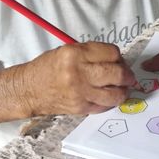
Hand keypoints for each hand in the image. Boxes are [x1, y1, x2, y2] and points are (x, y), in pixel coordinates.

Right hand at [17, 42, 135, 115]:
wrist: (29, 89)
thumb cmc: (48, 68)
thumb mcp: (68, 51)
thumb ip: (92, 53)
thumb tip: (118, 60)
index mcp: (75, 53)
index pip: (112, 52)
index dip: (119, 56)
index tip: (119, 60)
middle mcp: (78, 72)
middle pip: (117, 73)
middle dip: (127, 74)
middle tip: (129, 76)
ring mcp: (80, 92)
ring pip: (115, 93)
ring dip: (123, 91)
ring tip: (122, 88)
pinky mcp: (81, 107)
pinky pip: (105, 106)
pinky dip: (111, 102)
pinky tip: (109, 96)